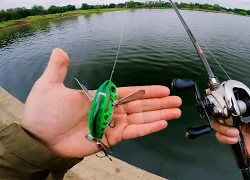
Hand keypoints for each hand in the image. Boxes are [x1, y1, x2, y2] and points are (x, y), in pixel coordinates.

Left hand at [22, 48, 181, 157]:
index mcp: (101, 97)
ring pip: (141, 118)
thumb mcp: (50, 86)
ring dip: (159, 114)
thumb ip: (58, 69)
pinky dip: (148, 128)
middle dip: (159, 103)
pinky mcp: (110, 138)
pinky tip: (162, 123)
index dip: (148, 91)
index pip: (131, 92)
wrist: (38, 138)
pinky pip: (133, 132)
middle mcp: (110, 110)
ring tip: (176, 111)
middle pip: (141, 105)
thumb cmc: (44, 112)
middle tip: (177, 101)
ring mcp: (111, 124)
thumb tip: (60, 50)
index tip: (164, 89)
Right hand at [212, 89, 249, 159]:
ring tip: (236, 133)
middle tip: (227, 119)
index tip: (220, 97)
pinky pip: (220, 136)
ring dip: (223, 127)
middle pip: (222, 111)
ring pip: (218, 123)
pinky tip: (235, 139)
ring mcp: (235, 128)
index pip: (234, 100)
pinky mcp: (232, 139)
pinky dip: (224, 137)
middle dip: (219, 113)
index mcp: (249, 109)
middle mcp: (240, 117)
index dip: (225, 98)